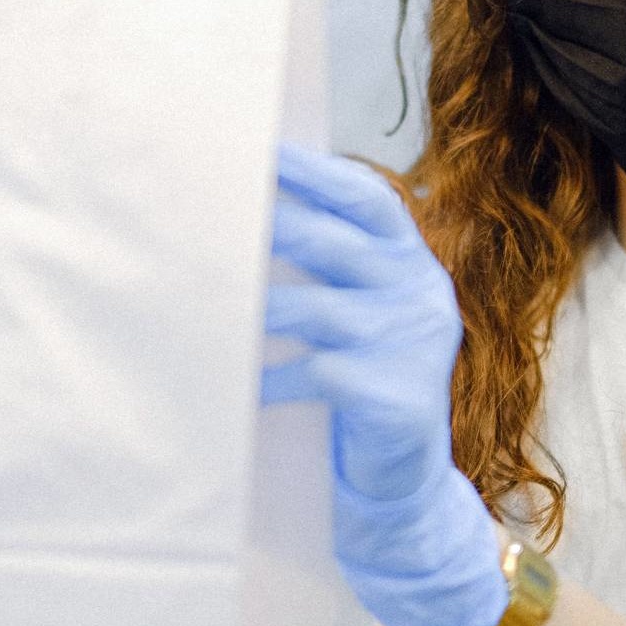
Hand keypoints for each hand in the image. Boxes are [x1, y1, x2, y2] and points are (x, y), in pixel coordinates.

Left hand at [261, 142, 507, 625]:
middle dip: (273, 226)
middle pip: (337, 244)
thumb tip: (255, 209)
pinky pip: (313, 374)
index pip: (368, 200)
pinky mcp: (393, 395)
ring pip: (318, 309)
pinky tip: (237, 384)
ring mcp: (412, 344)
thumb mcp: (364, 311)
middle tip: (215, 209)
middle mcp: (421, 293)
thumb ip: (333, 263)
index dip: (316, 173)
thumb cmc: (366, 378)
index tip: (263, 149)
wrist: (406, 477)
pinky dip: (268, 378)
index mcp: (413, 262)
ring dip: (256, 306)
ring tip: (204, 298)